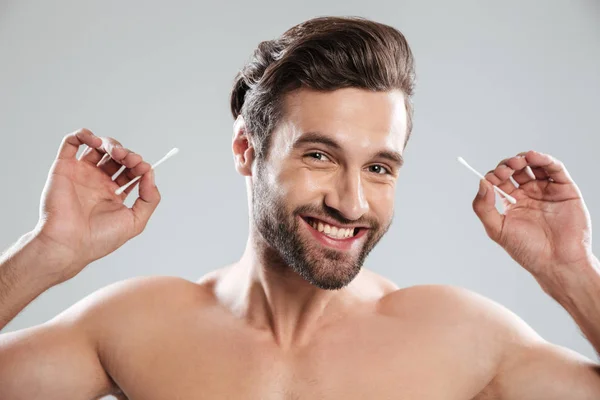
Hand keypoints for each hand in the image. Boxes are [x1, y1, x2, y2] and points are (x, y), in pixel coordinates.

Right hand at [33, 128, 160, 281]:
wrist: (69, 244)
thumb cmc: (99, 239)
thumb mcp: (135, 222)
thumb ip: (149, 198)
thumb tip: (150, 174)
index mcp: (114, 193)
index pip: (130, 170)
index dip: (139, 165)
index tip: (144, 167)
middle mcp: (97, 182)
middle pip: (117, 157)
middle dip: (127, 154)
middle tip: (131, 159)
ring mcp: (81, 174)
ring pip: (98, 146)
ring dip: (111, 143)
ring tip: (116, 152)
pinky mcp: (64, 168)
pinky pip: (71, 143)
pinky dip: (84, 135)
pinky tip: (95, 141)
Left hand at [472, 150, 592, 283]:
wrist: (557, 262)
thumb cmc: (527, 250)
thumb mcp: (497, 230)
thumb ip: (483, 208)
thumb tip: (481, 184)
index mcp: (512, 202)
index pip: (499, 181)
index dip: (494, 175)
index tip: (491, 178)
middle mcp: (529, 194)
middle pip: (515, 170)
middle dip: (506, 166)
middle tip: (504, 170)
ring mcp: (547, 190)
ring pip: (534, 165)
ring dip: (523, 159)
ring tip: (517, 162)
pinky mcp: (565, 190)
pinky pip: (555, 169)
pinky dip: (544, 159)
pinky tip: (532, 157)